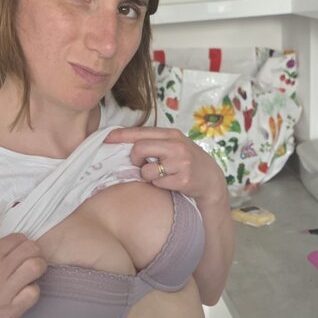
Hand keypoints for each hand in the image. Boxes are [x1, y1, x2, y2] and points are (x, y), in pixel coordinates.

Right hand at [0, 203, 47, 317]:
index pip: (18, 238)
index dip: (21, 242)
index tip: (17, 249)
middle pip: (32, 250)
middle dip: (33, 251)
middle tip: (26, 259)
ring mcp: (6, 291)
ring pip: (37, 267)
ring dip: (38, 267)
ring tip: (30, 272)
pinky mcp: (12, 309)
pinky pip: (35, 293)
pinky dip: (33, 290)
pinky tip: (24, 290)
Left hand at [104, 126, 226, 204]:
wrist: (211, 180)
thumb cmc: (187, 162)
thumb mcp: (174, 146)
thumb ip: (155, 142)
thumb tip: (126, 144)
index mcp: (172, 134)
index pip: (141, 132)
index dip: (121, 135)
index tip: (106, 139)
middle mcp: (176, 146)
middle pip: (140, 148)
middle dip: (134, 159)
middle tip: (140, 164)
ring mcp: (180, 163)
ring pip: (146, 170)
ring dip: (148, 176)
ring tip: (160, 175)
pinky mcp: (183, 180)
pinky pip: (157, 183)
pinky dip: (158, 185)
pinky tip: (169, 183)